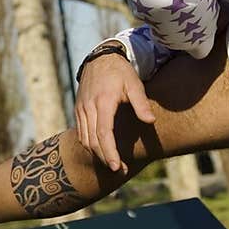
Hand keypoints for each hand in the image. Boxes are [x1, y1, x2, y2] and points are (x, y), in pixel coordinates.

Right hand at [75, 53, 155, 173]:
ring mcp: (81, 109)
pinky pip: (81, 133)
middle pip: (92, 141)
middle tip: (119, 170)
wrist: (100, 58)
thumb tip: (150, 121)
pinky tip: (102, 150)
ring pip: (85, 139)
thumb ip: (141, 103)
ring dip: (97, 154)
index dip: (109, 152)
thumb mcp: (134, 84)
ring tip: (113, 163)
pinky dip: (90, 144)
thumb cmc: (120, 72)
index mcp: (103, 102)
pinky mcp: (78, 110)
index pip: (103, 133)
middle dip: (105, 158)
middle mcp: (88, 107)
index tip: (117, 166)